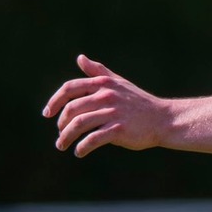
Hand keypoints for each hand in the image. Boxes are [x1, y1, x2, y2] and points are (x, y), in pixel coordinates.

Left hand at [44, 55, 170, 155]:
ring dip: (66, 137)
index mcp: (103, 84)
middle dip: (61, 124)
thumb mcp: (118, 83)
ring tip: (62, 145)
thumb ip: (98, 72)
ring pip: (79, 124)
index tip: (47, 113)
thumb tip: (80, 58)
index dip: (54, 101)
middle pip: (71, 109)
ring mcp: (112, 112)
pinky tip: (79, 152)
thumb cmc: (139, 102)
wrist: (163, 119)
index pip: (69, 89)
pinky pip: (93, 139)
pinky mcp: (119, 129)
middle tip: (59, 134)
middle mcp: (105, 96)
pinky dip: (82, 147)